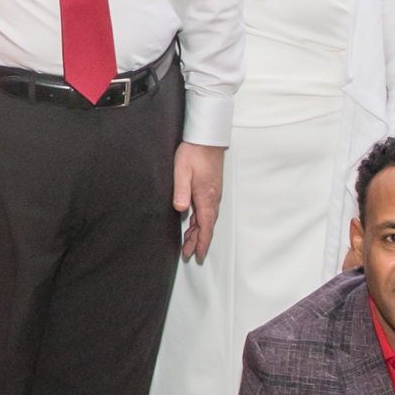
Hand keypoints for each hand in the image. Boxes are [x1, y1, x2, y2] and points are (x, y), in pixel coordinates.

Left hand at [174, 142, 224, 261]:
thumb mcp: (182, 171)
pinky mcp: (211, 188)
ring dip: (198, 232)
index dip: (201, 242)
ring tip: (188, 243)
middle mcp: (212, 198)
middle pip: (206, 225)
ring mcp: (213, 193)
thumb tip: (180, 209)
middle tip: (188, 254)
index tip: (197, 255)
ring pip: (206, 218)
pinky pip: (206, 210)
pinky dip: (199, 220)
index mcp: (206, 197)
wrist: (207, 138)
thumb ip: (181, 190)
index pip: (205, 226)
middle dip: (198, 241)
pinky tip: (192, 223)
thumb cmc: (194, 153)